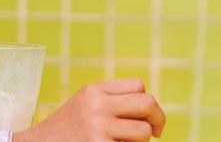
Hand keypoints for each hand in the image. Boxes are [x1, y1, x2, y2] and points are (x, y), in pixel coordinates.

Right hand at [12, 78, 165, 141]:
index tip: (146, 117)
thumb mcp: (84, 106)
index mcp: (94, 91)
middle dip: (158, 119)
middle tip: (157, 132)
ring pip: (143, 132)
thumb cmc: (63, 133)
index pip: (138, 86)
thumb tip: (148, 109)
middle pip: (147, 103)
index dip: (146, 103)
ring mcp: (98, 129)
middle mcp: (97, 106)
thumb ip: (109, 102)